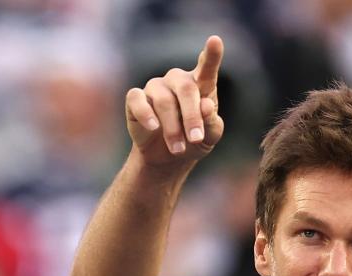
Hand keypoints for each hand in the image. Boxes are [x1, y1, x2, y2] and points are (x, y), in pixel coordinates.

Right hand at [125, 35, 224, 169]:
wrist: (168, 158)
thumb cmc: (193, 141)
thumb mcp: (210, 137)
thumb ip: (212, 123)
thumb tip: (207, 106)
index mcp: (200, 85)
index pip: (206, 68)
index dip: (211, 55)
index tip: (215, 41)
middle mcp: (177, 80)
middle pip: (186, 89)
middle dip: (192, 116)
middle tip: (196, 138)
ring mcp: (156, 87)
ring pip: (164, 101)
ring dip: (173, 128)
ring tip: (178, 149)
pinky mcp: (136, 98)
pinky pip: (137, 100)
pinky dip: (146, 115)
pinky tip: (154, 127)